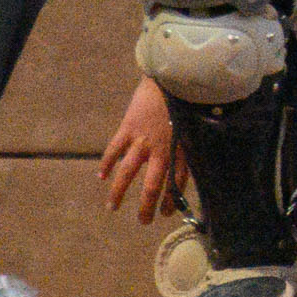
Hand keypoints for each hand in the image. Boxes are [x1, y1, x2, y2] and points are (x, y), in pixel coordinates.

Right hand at [99, 76, 187, 223]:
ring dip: (119, 191)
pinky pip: (114, 150)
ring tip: (112, 207)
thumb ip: (190, 144)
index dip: (172, 201)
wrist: (174, 75)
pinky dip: (106, 163)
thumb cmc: (188, 99)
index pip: (177, 183)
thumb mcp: (195, 125)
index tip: (165, 214)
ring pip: (128, 172)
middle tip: (142, 222)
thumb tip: (190, 161)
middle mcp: (162, 149)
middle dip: (146, 206)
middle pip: (152, 185)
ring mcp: (143, 139)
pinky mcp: (128, 127)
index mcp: (181, 149)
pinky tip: (101, 176)